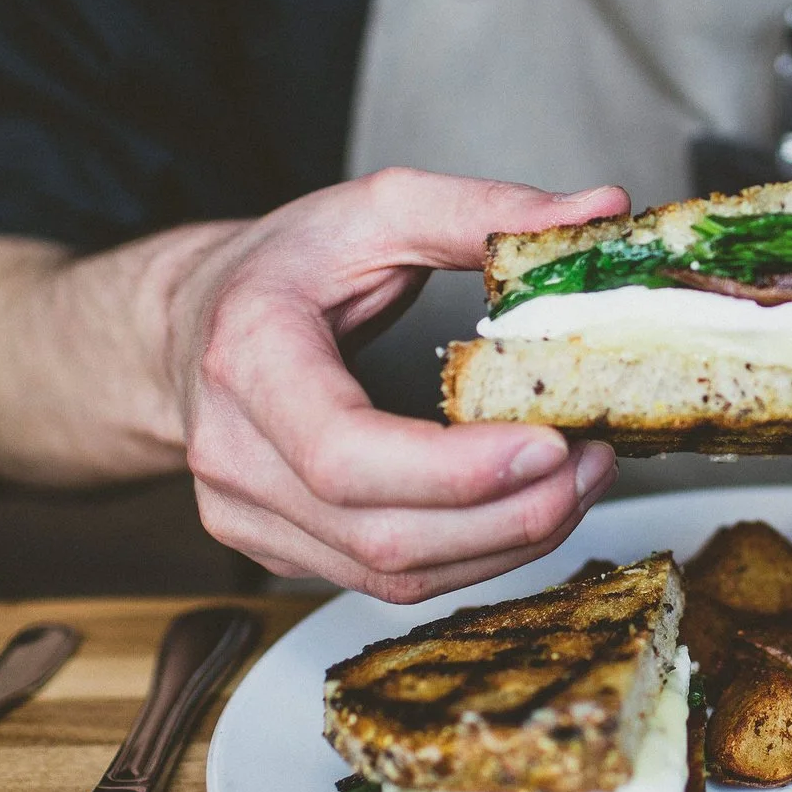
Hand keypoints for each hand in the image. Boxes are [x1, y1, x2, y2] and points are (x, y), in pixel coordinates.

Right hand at [171, 168, 627, 599]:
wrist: (189, 324)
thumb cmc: (281, 266)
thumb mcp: (377, 209)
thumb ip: (487, 209)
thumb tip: (602, 208)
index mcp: (248, 357)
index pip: (345, 453)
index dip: (454, 472)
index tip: (550, 445)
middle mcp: (234, 452)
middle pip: (383, 534)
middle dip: (510, 516)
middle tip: (593, 463)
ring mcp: (245, 515)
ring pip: (393, 575)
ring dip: (506, 543)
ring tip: (578, 484)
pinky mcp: (275, 550)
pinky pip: (386, 583)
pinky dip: (471, 557)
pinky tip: (524, 510)